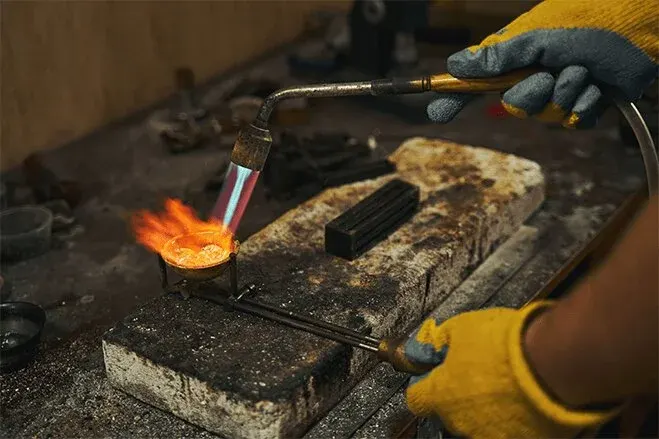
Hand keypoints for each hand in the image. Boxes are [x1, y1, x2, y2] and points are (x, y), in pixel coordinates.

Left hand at [403, 301, 617, 437]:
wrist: (551, 363)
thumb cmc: (504, 344)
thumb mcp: (462, 327)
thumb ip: (440, 341)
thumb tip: (426, 346)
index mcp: (441, 395)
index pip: (417, 399)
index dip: (426, 384)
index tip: (436, 374)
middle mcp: (461, 423)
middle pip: (450, 411)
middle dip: (461, 394)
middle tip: (481, 371)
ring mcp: (491, 436)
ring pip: (480, 422)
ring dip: (488, 407)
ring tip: (509, 384)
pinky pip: (510, 429)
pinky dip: (514, 418)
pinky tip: (526, 399)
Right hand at [428, 0, 657, 127]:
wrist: (642, 27)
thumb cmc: (591, 20)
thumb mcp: (538, 36)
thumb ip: (497, 56)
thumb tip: (454, 66)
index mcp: (516, 55)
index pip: (476, 80)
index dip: (455, 96)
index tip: (436, 111)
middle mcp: (532, 74)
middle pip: (511, 106)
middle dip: (530, 93)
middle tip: (548, 72)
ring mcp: (557, 92)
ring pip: (542, 116)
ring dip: (564, 93)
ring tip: (582, 71)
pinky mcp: (582, 106)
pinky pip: (571, 121)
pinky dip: (585, 104)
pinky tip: (597, 87)